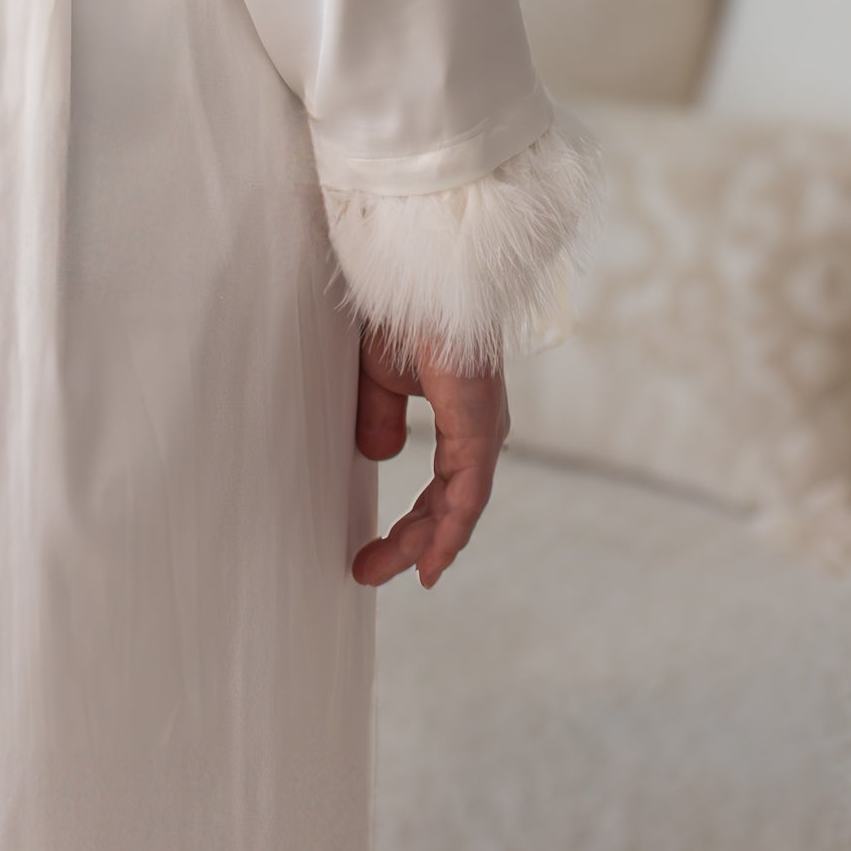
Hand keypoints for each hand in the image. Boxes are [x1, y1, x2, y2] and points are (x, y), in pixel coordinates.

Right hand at [349, 333, 508, 589]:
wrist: (417, 280)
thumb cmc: (399, 314)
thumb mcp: (379, 376)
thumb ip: (381, 417)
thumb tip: (382, 454)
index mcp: (461, 418)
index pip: (442, 488)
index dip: (416, 523)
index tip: (382, 550)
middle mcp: (479, 431)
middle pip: (449, 506)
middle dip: (409, 542)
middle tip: (368, 568)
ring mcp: (482, 432)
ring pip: (458, 509)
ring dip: (421, 544)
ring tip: (378, 570)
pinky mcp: (477, 430)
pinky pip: (467, 497)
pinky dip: (448, 532)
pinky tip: (429, 561)